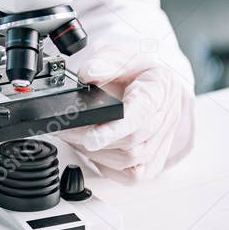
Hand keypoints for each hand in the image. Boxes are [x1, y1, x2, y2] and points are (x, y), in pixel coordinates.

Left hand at [55, 44, 194, 183]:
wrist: (151, 76)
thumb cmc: (136, 67)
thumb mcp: (119, 54)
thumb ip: (103, 64)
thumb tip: (88, 75)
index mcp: (160, 90)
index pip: (140, 115)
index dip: (114, 129)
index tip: (90, 137)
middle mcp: (166, 118)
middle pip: (132, 143)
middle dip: (91, 139)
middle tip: (64, 130)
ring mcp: (161, 141)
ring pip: (130, 162)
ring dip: (96, 154)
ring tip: (73, 138)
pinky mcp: (153, 159)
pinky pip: (132, 175)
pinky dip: (108, 167)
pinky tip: (92, 151)